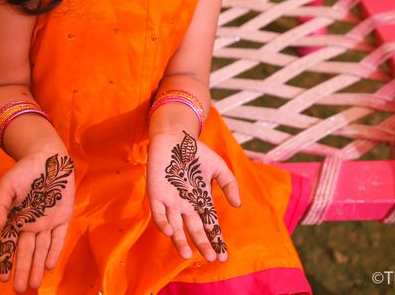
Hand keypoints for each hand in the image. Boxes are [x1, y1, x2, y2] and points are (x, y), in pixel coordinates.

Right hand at [0, 152, 74, 292]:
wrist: (47, 157)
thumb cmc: (24, 171)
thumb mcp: (6, 185)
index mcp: (15, 219)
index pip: (9, 246)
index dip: (6, 262)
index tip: (3, 278)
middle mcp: (31, 225)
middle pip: (26, 253)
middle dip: (22, 271)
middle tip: (19, 290)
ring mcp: (47, 222)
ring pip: (41, 249)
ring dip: (37, 266)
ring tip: (33, 284)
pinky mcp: (63, 217)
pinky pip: (58, 238)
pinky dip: (54, 251)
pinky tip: (48, 265)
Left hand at [147, 130, 240, 262]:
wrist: (174, 137)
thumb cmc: (195, 152)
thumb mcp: (218, 167)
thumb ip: (229, 184)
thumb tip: (237, 205)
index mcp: (201, 200)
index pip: (210, 225)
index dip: (216, 240)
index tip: (223, 255)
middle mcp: (186, 205)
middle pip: (194, 229)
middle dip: (202, 244)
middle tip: (211, 258)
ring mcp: (170, 201)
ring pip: (175, 226)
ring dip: (180, 240)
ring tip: (187, 254)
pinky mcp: (156, 194)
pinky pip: (158, 212)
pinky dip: (163, 222)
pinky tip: (169, 231)